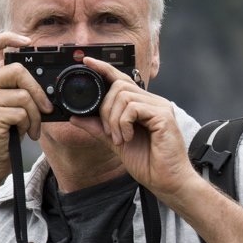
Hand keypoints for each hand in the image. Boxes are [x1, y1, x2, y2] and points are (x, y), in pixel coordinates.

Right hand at [0, 31, 48, 209]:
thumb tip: (44, 82)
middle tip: (46, 108)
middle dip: (38, 91)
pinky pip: (22, 111)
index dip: (8, 37)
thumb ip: (16, 90)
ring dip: (35, 115)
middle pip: (17, 70)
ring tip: (32, 128)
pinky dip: (30, 125)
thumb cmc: (1, 137)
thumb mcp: (8, 108)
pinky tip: (24, 135)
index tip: (28, 41)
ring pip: (23, 95)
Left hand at [72, 55, 197, 202]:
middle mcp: (154, 102)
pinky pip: (133, 108)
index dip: (104, 68)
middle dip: (105, 110)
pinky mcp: (163, 116)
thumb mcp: (115, 143)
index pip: (122, 79)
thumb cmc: (148, 164)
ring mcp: (160, 107)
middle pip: (119, 86)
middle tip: (109, 133)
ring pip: (124, 96)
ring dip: (113, 120)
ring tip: (119, 139)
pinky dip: (123, 123)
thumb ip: (97, 128)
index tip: (87, 61)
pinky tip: (128, 137)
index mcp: (144, 105)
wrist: (167, 182)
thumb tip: (75, 117)